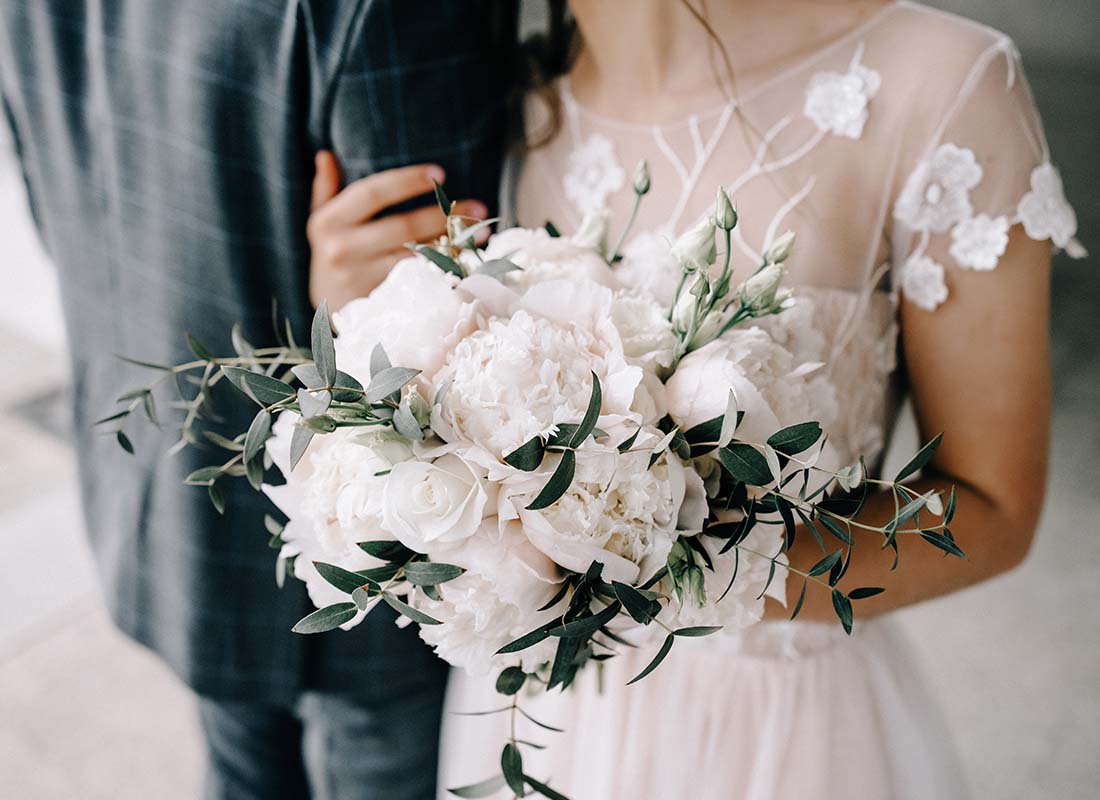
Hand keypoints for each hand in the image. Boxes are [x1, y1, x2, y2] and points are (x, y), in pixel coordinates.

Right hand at [306, 151, 487, 309]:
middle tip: (478, 206)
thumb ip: (325, 189)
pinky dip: (446, 268)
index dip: (407, 181)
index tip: (439, 173)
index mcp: (328, 222)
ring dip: (454, 244)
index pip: (373, 193)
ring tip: (483, 233)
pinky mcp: (381, 301)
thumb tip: (325, 155)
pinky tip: (470, 259)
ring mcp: (362, 279)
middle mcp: (342, 250)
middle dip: (443, 215)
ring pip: (416, 256)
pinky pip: (420, 280)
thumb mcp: (321, 222)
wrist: (323, 308)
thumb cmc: (331, 255)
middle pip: (403, 227)